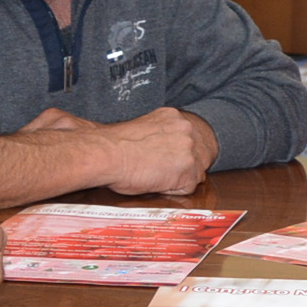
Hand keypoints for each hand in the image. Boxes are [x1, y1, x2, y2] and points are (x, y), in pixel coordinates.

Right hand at [86, 106, 219, 195]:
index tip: (170, 159)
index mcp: (174, 116)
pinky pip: (188, 188)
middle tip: (161, 170)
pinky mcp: (188, 172)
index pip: (191, 138)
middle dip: (185, 165)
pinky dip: (173, 190)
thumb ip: (161, 135)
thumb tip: (165, 149)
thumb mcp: (142, 129)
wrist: (106, 155)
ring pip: (196, 171)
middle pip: (199, 153)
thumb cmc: (114, 145)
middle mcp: (186, 130)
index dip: (181, 152)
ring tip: (155, 175)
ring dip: (179, 178)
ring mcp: (190, 150)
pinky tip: (155, 182)